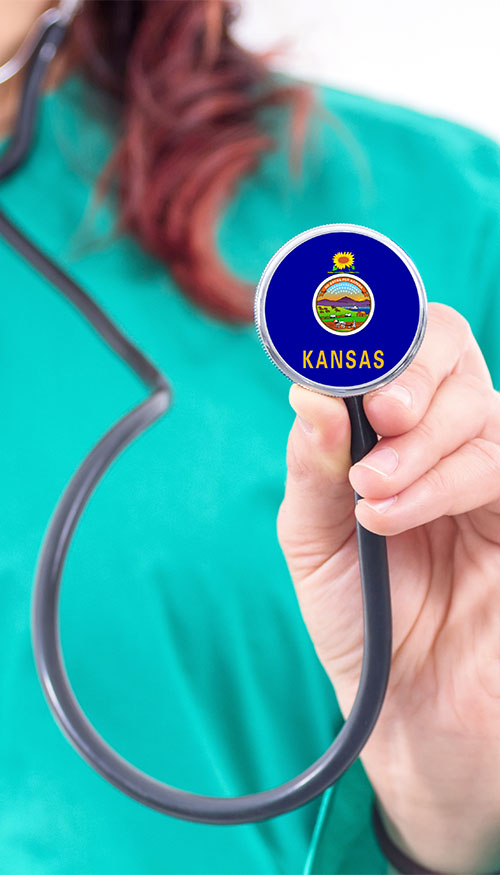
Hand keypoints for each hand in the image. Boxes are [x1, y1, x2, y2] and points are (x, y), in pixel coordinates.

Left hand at [278, 303, 499, 873]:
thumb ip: (315, 468)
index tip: (340, 358)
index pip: (402, 349)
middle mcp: (445, 444)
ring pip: (482, 411)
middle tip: (376, 417)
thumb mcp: (314, 540)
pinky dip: (445, 479)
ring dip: (421, 443)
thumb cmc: (361, 618)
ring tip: (371, 496)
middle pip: (452, 356)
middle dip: (411, 375)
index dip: (378, 334)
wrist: (406, 708)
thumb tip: (308, 394)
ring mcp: (489, 479)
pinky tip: (395, 513)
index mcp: (393, 436)